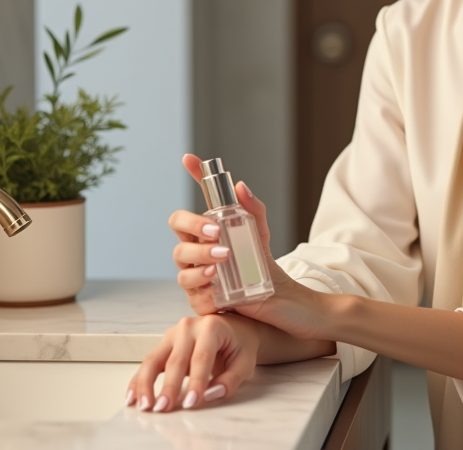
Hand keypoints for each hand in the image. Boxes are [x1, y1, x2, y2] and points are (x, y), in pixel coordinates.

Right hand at [128, 312, 260, 412]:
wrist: (234, 328)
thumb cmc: (239, 344)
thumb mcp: (245, 362)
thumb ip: (230, 380)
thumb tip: (211, 394)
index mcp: (211, 327)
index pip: (201, 358)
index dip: (196, 381)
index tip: (192, 402)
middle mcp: (188, 327)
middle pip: (175, 360)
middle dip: (169, 387)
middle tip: (164, 408)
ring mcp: (173, 334)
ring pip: (154, 360)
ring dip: (146, 384)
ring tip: (145, 405)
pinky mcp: (164, 344)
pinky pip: (148, 363)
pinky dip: (138, 380)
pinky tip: (133, 397)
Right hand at [173, 153, 331, 341]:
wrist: (284, 304)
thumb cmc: (267, 269)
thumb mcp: (261, 236)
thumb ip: (253, 211)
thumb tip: (240, 186)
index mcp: (206, 236)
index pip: (193, 207)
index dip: (191, 180)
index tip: (189, 158)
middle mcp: (197, 255)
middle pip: (178, 234)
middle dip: (193, 228)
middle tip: (216, 232)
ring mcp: (198, 280)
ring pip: (182, 267)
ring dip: (200, 259)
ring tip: (221, 259)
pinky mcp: (204, 304)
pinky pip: (194, 296)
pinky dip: (203, 288)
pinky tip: (217, 284)